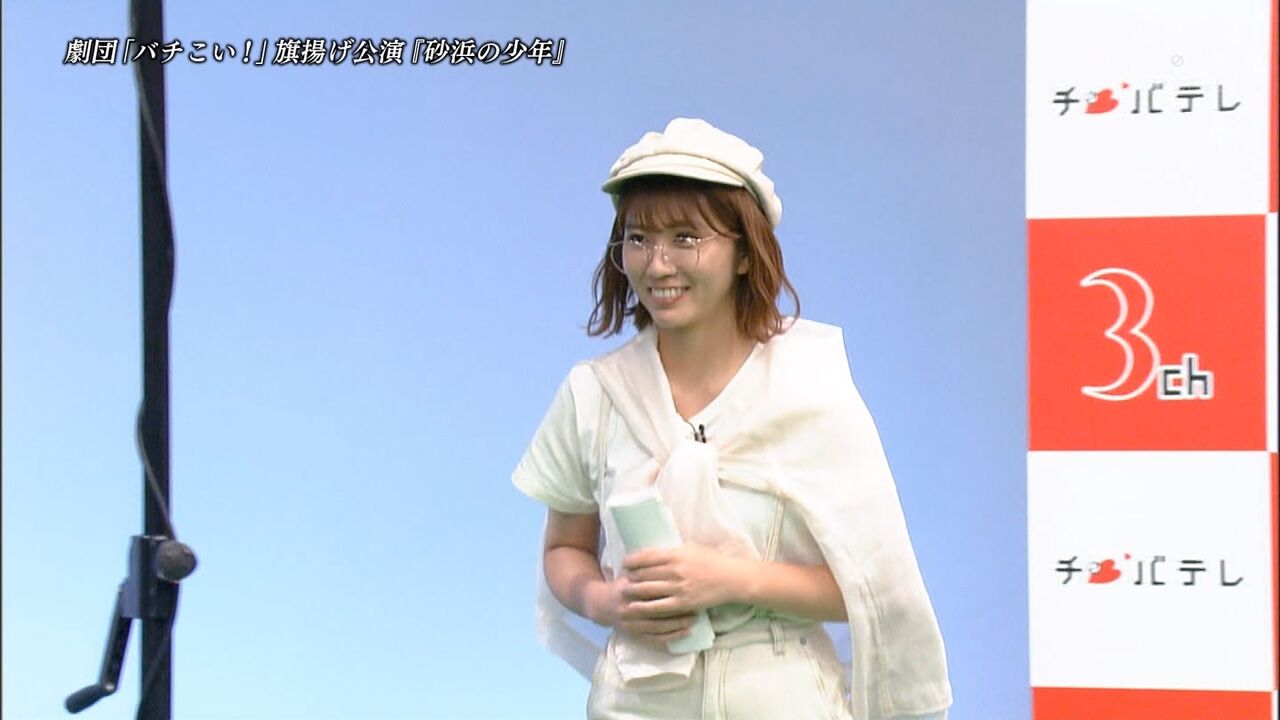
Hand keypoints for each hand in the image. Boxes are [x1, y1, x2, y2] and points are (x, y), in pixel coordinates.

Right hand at [585, 574, 697, 647]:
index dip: (673, 589)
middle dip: (679, 609)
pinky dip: (671, 637)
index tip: (691, 587)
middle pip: (658, 610)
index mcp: (629, 588)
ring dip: (678, 624)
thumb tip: (673, 555)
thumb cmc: (623, 585)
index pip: (653, 590)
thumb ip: (648, 568)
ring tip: (695, 618)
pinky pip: (655, 639)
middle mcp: (629, 607)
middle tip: (698, 605)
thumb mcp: (632, 573)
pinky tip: (686, 633)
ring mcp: (630, 624)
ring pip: (658, 627)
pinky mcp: (634, 635)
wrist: (602, 605)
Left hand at [621, 543, 747, 618]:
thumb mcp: (691, 547)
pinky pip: (658, 607)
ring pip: (647, 590)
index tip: (625, 563)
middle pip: (644, 574)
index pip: (646, 557)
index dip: (631, 561)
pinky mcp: (683, 603)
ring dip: (633, 591)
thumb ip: (672, 550)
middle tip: (623, 579)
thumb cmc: (711, 560)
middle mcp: (675, 570)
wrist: (730, 579)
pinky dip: (644, 607)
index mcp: (676, 554)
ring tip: (626, 592)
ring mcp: (678, 588)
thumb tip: (654, 550)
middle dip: (630, 577)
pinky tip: (635, 607)